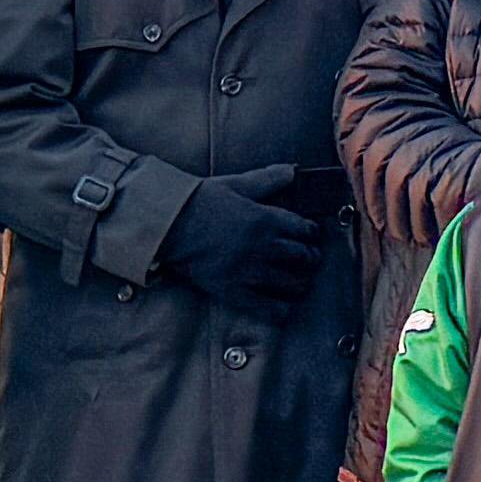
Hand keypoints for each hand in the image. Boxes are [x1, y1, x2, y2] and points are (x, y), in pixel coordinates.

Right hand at [165, 167, 323, 318]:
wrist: (168, 224)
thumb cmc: (199, 201)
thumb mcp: (236, 185)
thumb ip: (267, 179)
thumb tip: (292, 170)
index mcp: (266, 219)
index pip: (305, 230)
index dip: (312, 234)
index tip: (312, 236)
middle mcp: (263, 246)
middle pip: (304, 257)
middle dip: (311, 259)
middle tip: (310, 260)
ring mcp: (249, 270)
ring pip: (292, 283)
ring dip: (300, 283)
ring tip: (299, 282)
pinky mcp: (233, 290)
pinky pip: (267, 308)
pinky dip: (281, 311)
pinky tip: (284, 308)